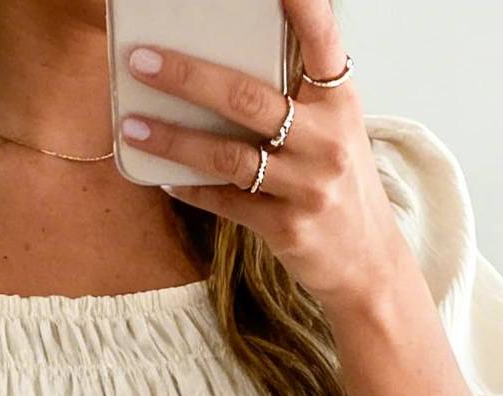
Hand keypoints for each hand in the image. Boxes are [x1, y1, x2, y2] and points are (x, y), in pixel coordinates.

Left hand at [120, 0, 396, 316]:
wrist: (369, 263)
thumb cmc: (340, 184)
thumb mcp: (335, 129)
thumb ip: (298, 95)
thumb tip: (228, 61)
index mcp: (339, 102)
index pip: (321, 41)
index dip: (303, 7)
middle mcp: (326, 140)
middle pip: (247, 98)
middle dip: (188, 77)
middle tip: (143, 61)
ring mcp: (308, 187)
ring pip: (228, 155)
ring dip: (174, 140)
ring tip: (133, 127)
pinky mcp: (287, 228)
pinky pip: (227, 201)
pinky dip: (191, 188)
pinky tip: (165, 177)